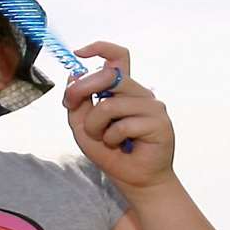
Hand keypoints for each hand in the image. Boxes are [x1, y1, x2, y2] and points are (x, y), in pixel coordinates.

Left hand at [62, 42, 176, 191]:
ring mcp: (152, 106)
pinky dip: (112, 138)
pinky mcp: (160, 123)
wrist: (136, 182)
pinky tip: (120, 147)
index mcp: (124, 90)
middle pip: (109, 75)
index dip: (100, 48)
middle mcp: (140, 93)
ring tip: (103, 139)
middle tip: (70, 105)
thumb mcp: (84, 128)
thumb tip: (73, 76)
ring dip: (95, 126)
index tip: (78, 53)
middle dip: (82, 89)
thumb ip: (77, 103)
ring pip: (110, 104)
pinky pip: (123, 124)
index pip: (118, 57)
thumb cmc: (113, 154)